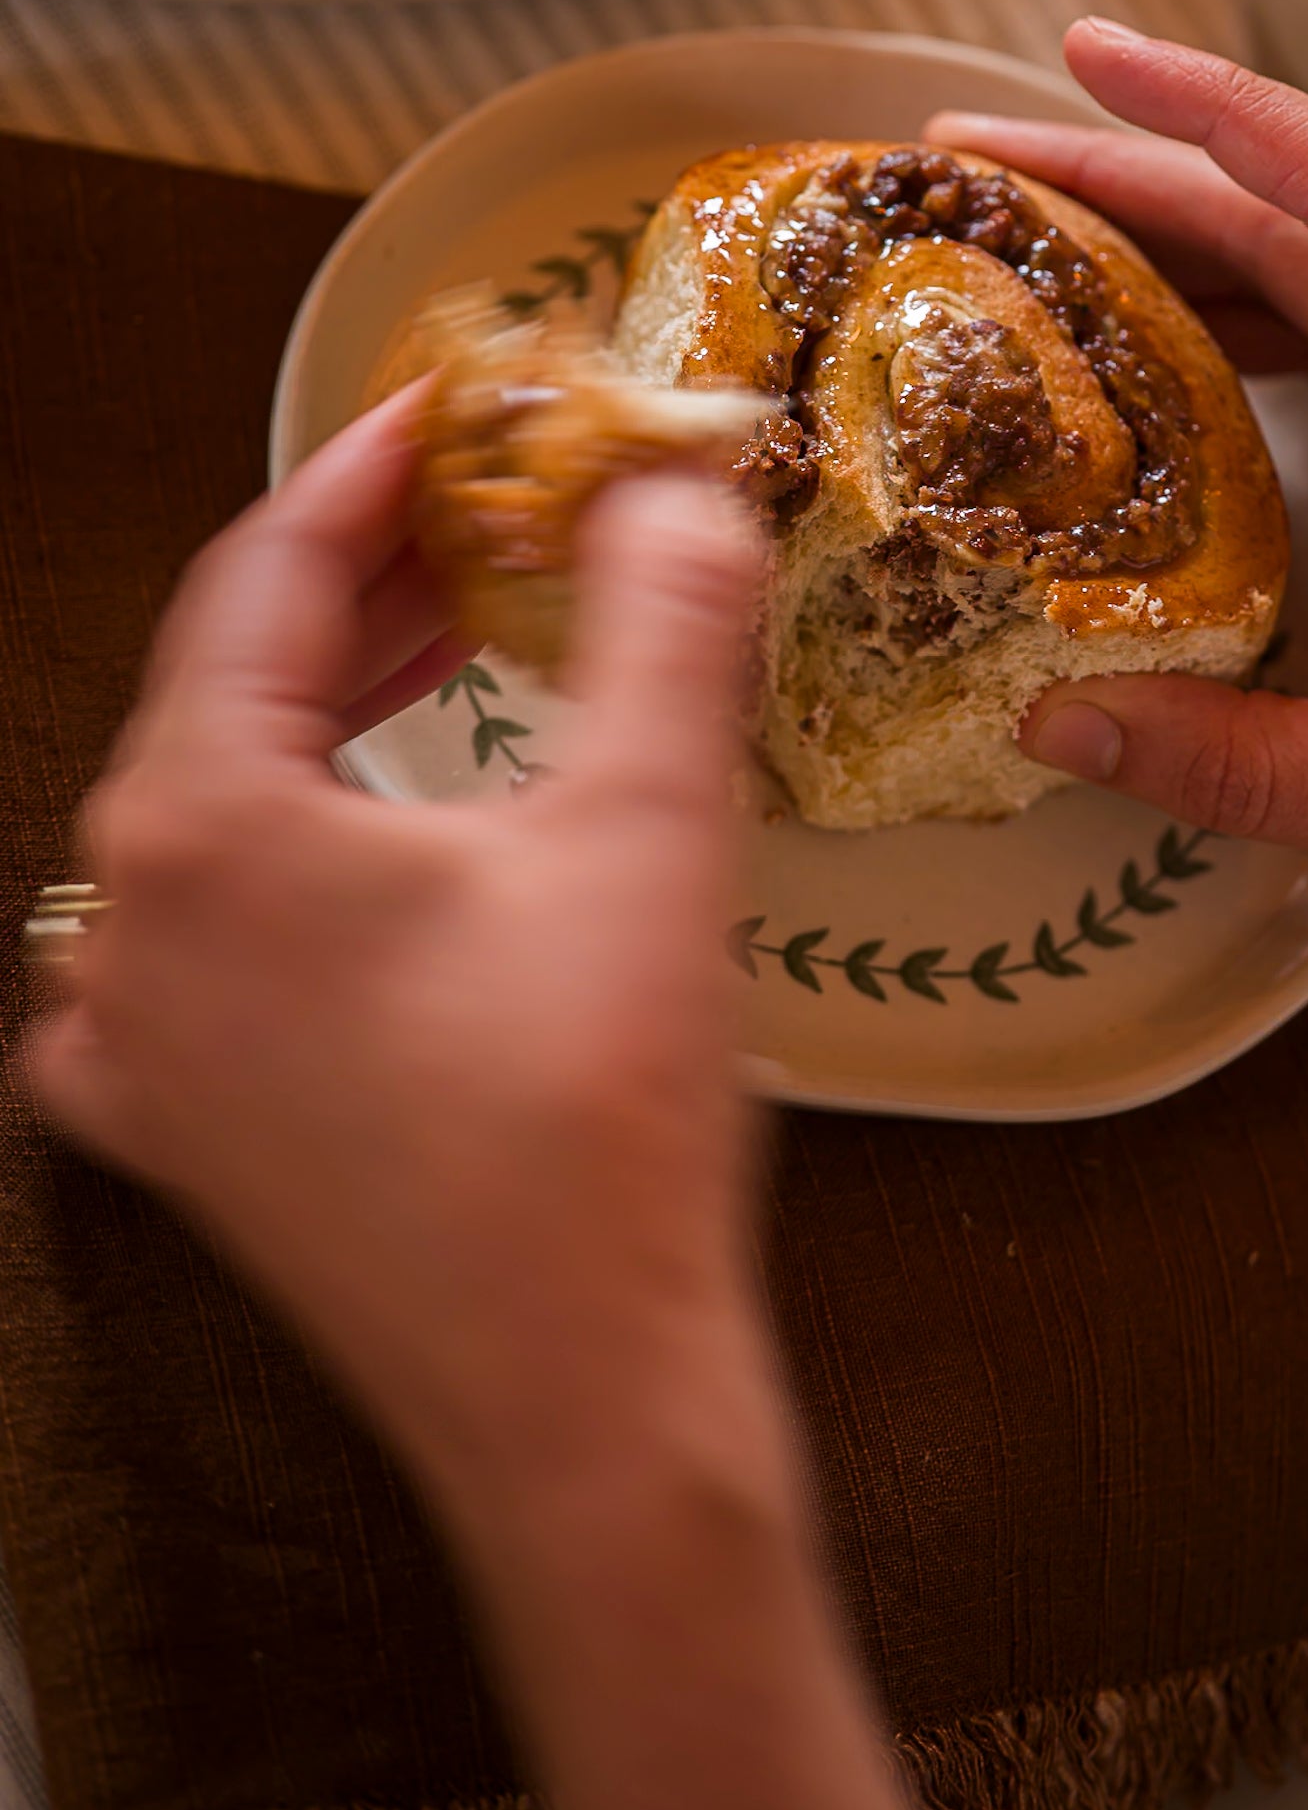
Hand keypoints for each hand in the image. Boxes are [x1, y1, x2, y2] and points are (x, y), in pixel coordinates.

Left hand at [28, 391, 775, 1501]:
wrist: (582, 1401)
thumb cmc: (598, 1113)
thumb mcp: (652, 823)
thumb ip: (665, 618)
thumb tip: (682, 486)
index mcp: (197, 822)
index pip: (263, 572)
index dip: (372, 469)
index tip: (462, 409)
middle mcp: (124, 923)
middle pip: (230, 687)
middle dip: (368, 589)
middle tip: (492, 521)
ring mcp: (135, 1045)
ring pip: (214, 810)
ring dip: (332, 718)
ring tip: (453, 653)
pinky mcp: (184, 1132)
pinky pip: (197, 944)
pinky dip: (290, 861)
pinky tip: (374, 857)